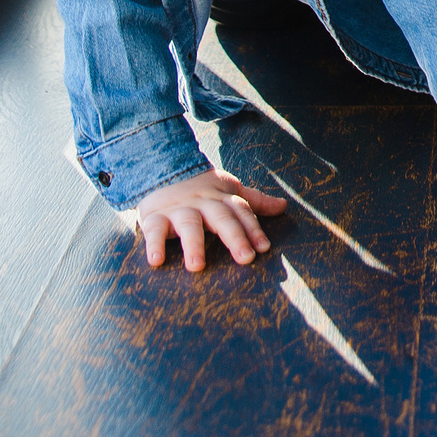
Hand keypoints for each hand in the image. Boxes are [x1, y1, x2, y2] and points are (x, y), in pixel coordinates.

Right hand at [132, 169, 288, 271]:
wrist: (162, 170)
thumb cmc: (202, 189)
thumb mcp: (229, 190)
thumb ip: (255, 201)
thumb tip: (284, 206)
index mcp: (222, 198)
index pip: (242, 211)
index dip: (254, 229)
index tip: (264, 248)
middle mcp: (203, 202)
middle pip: (221, 218)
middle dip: (235, 237)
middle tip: (246, 258)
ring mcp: (178, 209)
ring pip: (189, 224)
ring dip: (193, 244)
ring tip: (197, 266)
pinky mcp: (154, 217)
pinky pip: (153, 230)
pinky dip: (153, 244)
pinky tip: (156, 261)